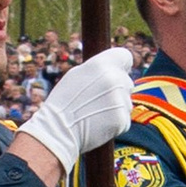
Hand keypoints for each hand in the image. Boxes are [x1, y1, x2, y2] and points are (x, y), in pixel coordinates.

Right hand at [15, 47, 134, 176]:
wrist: (58, 130)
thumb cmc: (64, 102)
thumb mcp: (77, 75)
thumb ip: (100, 69)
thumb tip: (116, 69)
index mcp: (101, 64)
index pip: (125, 56)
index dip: (121, 66)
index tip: (115, 73)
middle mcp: (114, 79)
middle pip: (127, 82)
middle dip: (117, 90)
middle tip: (96, 100)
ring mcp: (120, 100)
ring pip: (126, 102)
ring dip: (116, 108)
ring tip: (94, 113)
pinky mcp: (122, 120)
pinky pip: (124, 119)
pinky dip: (115, 123)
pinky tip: (99, 124)